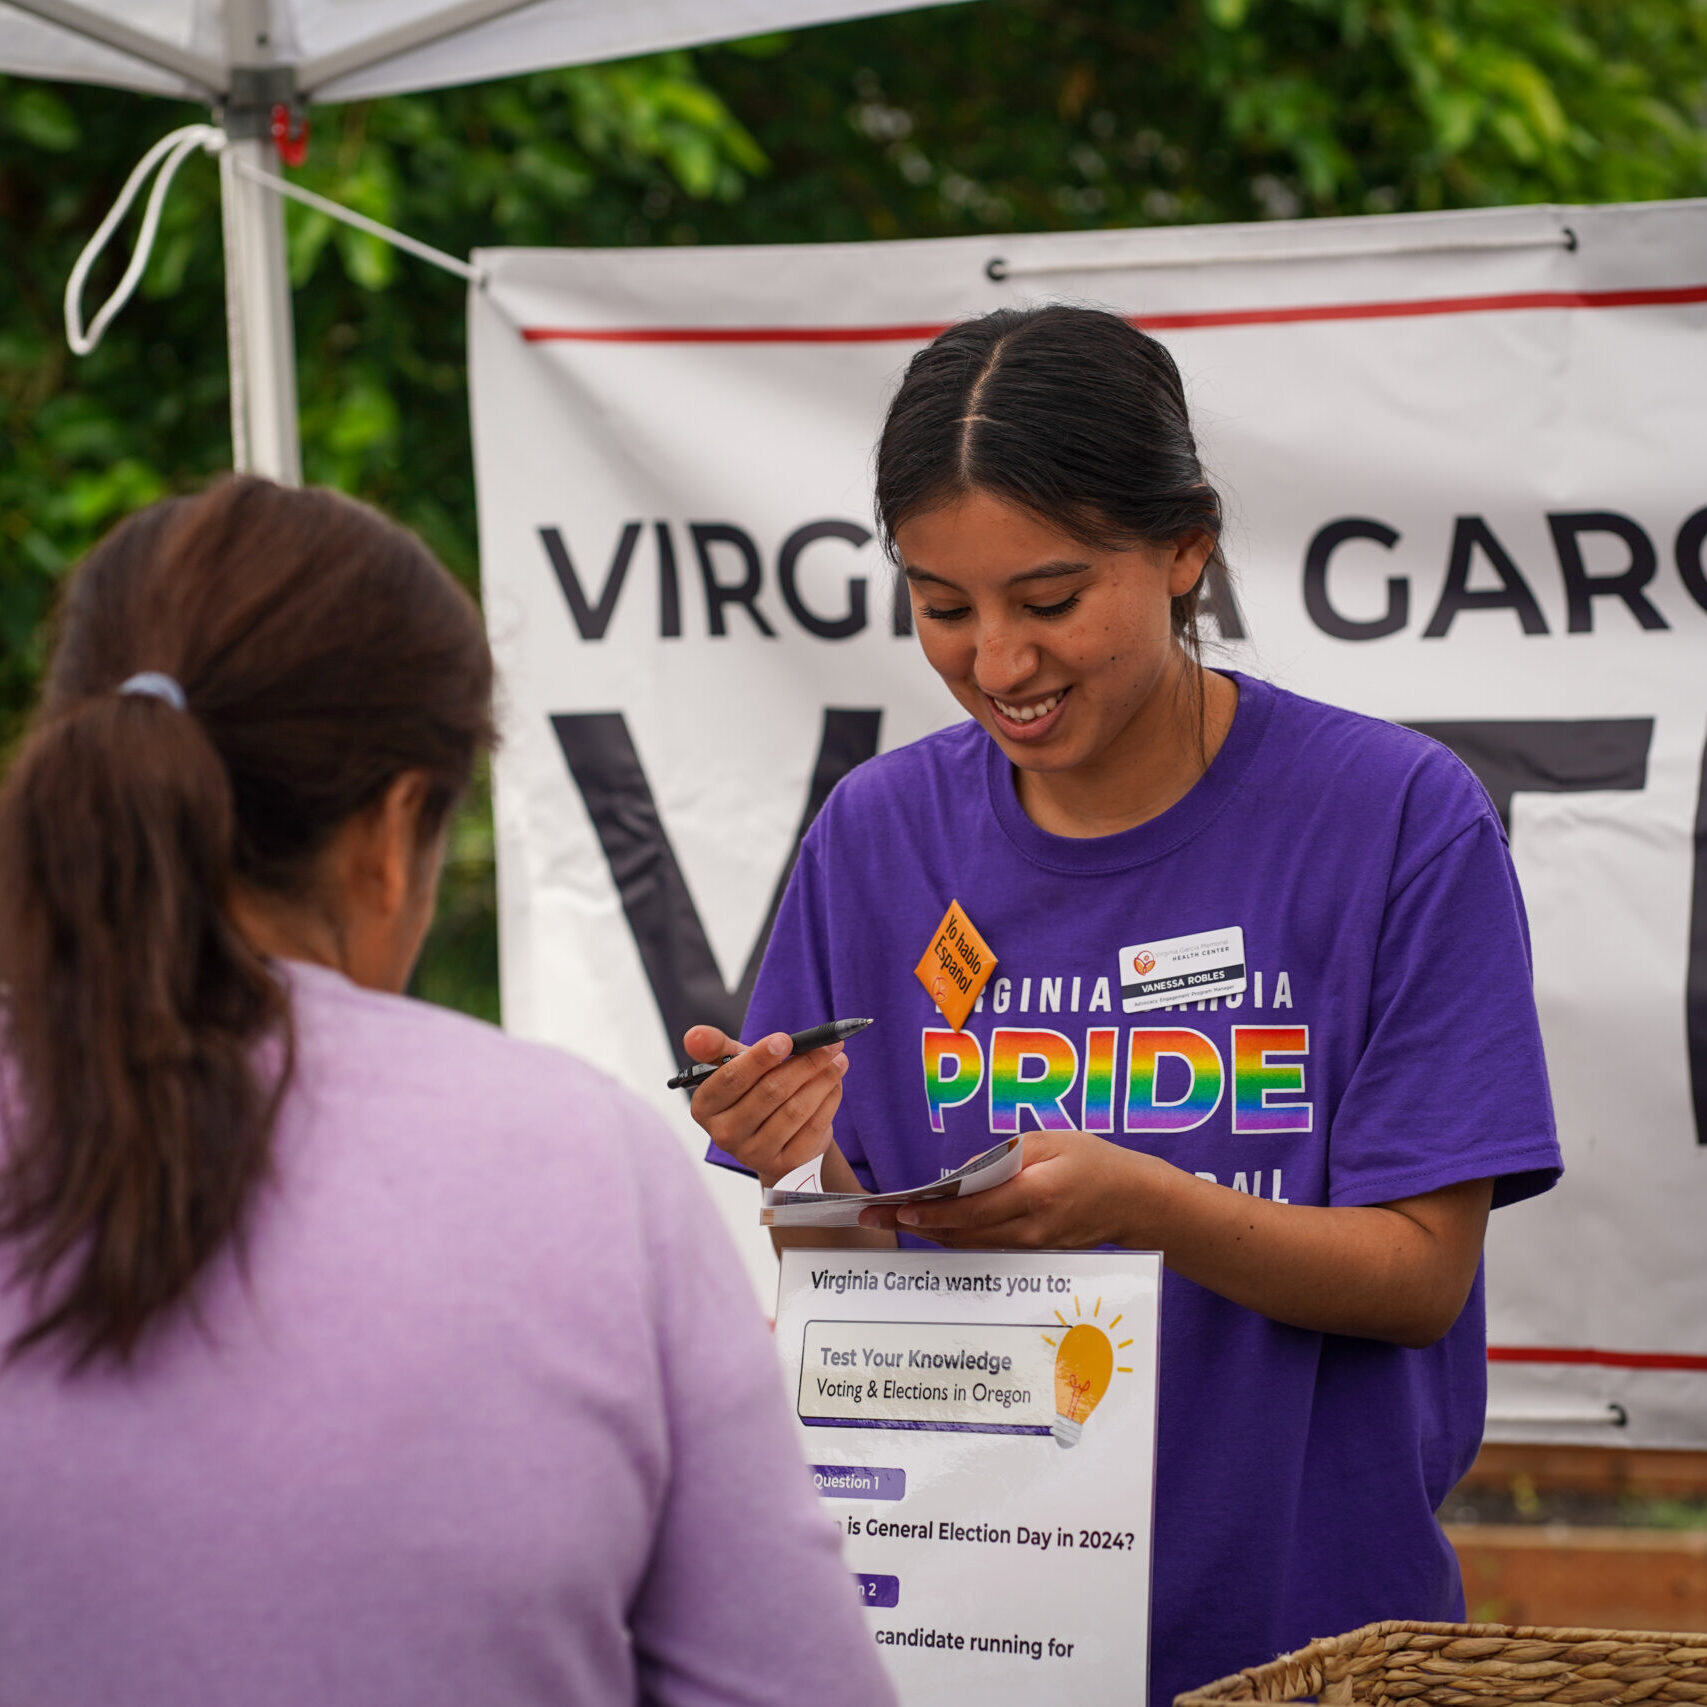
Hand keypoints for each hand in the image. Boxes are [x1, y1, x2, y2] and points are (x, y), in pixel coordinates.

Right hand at [684, 1024, 847, 1187]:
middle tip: (829, 1045)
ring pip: (795, 1110)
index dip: (761, 1057)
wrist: (774, 1134)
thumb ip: (715, 1047)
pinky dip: (828, 1102)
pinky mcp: (784, 1165)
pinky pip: (812, 1128)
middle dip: (804, 1064)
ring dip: (822, 1080)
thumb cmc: (751, 1090)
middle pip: (770, 1092)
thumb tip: (694, 1035)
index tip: (786, 1039)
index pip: (733, 1078)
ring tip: (838, 1061)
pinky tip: (835, 1085)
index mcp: (705, 1107)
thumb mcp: (733, 1066)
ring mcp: (754, 1154)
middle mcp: (724, 1135)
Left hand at [859, 1130, 1148, 1249]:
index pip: (974, 1209)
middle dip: (915, 1225)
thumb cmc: (1093, 1162)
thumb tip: (959, 1177)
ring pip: (968, 1244)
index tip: (901, 1208)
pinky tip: (928, 1226)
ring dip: (928, 1233)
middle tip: (872, 1216)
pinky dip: (953, 1237)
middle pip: (961, 1233)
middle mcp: (1031, 1229)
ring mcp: (1032, 1248)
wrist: (1134, 1202)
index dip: (934, 1212)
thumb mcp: (1049, 1143)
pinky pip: (984, 1247)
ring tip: (889, 1218)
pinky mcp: (1032, 1254)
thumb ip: (1004, 1159)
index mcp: (1037, 1194)